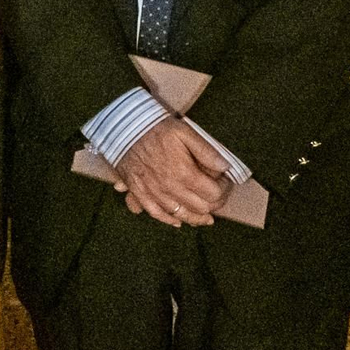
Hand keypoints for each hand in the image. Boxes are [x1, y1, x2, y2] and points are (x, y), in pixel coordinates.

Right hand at [113, 118, 230, 227]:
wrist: (124, 129)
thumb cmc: (156, 129)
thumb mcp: (185, 132)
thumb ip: (207, 151)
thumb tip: (226, 167)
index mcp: (184, 173)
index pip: (213, 194)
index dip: (224, 190)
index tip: (225, 182)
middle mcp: (170, 188)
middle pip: (201, 208)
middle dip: (214, 204)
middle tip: (217, 196)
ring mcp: (154, 193)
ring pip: (181, 215)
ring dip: (196, 218)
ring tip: (206, 216)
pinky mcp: (140, 193)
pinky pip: (157, 214)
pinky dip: (169, 220)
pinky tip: (178, 221)